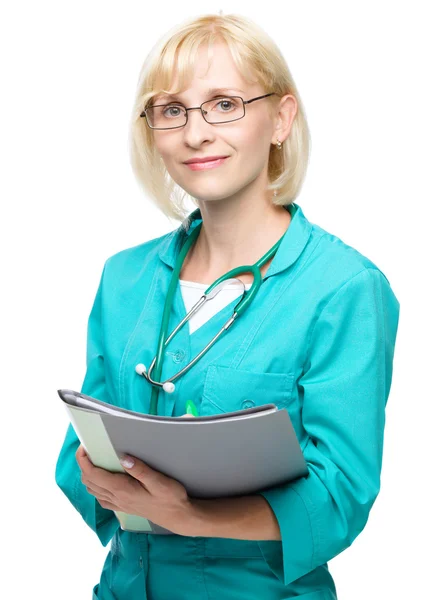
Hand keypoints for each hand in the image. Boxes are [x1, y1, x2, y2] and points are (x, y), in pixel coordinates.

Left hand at [75, 443, 193, 533]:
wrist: (177, 516)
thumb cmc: (170, 497)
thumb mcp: (159, 481)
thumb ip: (140, 470)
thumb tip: (123, 457)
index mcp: (122, 489)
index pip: (93, 474)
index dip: (84, 460)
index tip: (83, 446)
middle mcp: (116, 498)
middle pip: (89, 481)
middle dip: (84, 464)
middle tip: (89, 449)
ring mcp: (118, 504)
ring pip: (93, 490)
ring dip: (88, 474)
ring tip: (95, 460)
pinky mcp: (122, 507)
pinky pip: (101, 498)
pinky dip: (96, 486)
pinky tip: (103, 479)